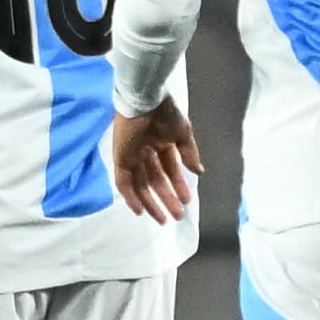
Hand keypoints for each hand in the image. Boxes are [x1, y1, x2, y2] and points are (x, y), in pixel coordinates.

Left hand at [111, 102, 201, 223]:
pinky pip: (123, 182)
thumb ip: (190, 154)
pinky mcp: (120, 158)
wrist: (145, 101)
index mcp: (161, 144)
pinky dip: (130, 197)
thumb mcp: (183, 134)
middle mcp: (146, 152)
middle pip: (155, 181)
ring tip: (163, 218)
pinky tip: (141, 211)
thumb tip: (199, 171)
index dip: (178, 186)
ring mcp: (131, 156)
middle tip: (177, 215)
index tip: (187, 200)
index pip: (170, 170)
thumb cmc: (165, 113)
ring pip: (141, 185)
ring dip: (152, 202)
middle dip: (167, 198)